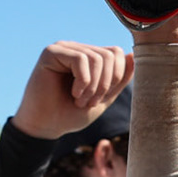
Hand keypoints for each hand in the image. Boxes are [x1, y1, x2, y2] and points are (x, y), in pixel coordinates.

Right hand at [12, 41, 133, 139]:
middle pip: (109, 54)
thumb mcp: (103, 98)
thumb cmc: (70, 114)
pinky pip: (80, 59)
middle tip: (90, 102)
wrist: (45, 127)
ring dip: (93, 86)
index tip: (101, 99)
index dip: (117, 77)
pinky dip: (83, 81)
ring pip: (96, 58)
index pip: (116, 53)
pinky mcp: (51, 52)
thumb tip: (132, 55)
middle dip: (105, 84)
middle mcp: (76, 49)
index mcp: (88, 57)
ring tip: (80, 100)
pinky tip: (73, 93)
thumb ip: (118, 80)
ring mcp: (64, 48)